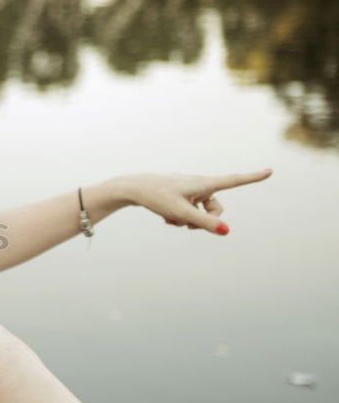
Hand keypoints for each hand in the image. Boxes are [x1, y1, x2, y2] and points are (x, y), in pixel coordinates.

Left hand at [123, 168, 272, 234]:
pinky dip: (180, 217)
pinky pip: (188, 210)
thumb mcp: (182, 213)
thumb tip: (227, 231)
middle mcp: (200, 184)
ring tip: (170, 220)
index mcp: (204, 183)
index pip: (234, 180)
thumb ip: (204, 223)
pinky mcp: (180, 194)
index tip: (270, 170)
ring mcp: (189, 190)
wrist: (132, 188)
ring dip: (189, 220)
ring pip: (200, 211)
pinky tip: (166, 218)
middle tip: (188, 227)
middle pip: (216, 208)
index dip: (253, 177)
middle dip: (205, 221)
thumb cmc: (157, 197)